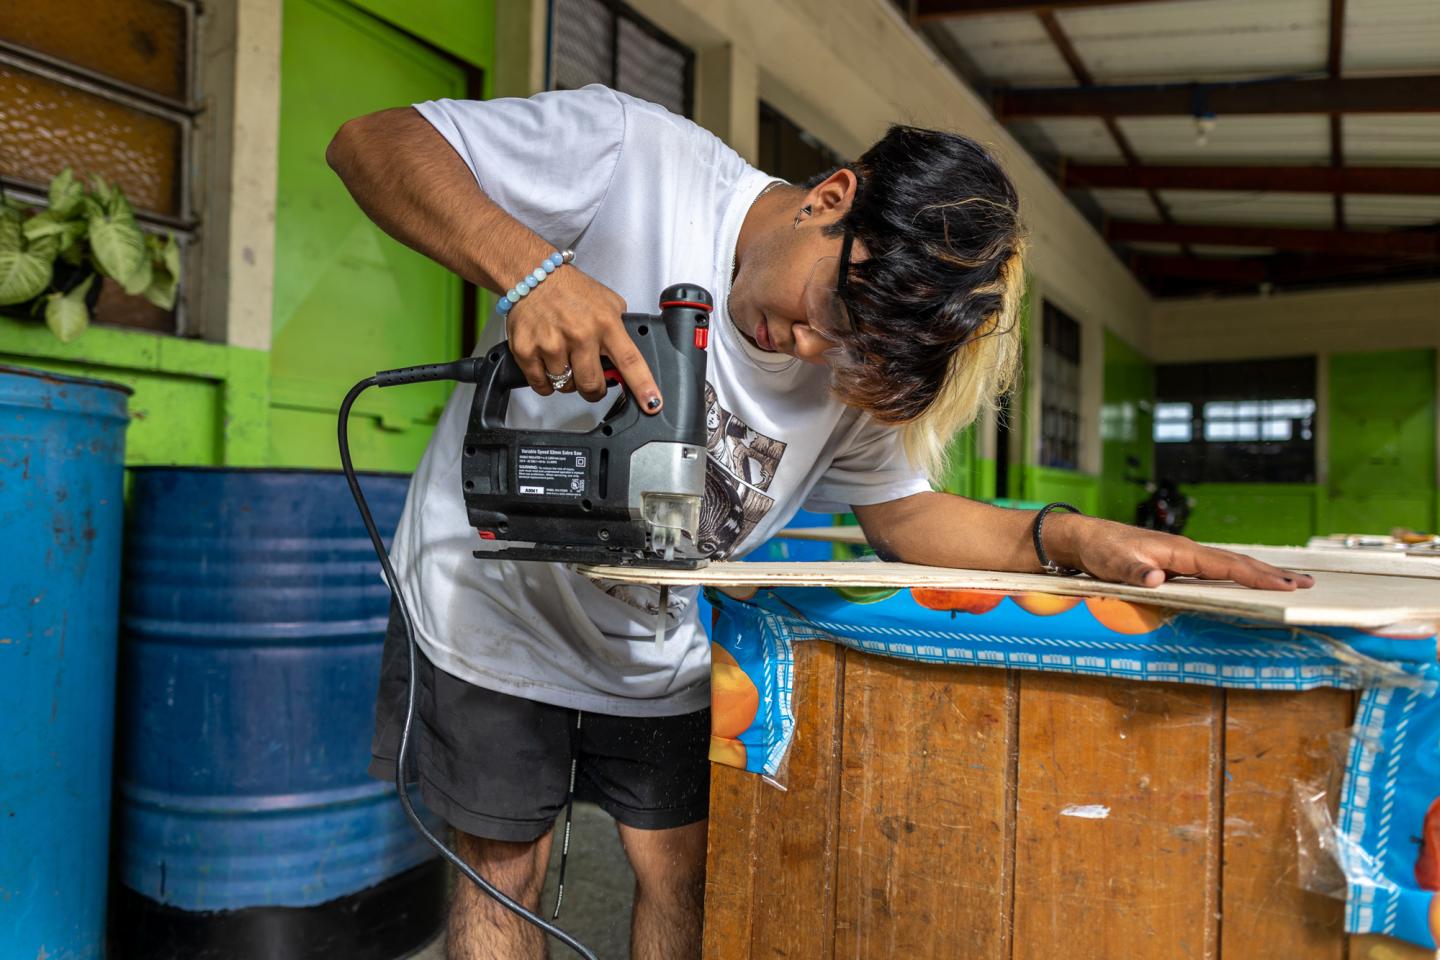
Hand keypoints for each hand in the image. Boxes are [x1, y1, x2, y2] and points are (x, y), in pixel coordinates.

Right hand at [506, 267, 662, 412]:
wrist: (533, 275)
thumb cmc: (571, 290)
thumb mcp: (608, 303)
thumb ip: (619, 331)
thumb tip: (627, 362)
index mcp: (606, 324)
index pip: (630, 361)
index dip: (643, 386)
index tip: (652, 404)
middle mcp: (580, 335)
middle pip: (592, 386)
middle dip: (594, 389)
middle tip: (590, 378)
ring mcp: (552, 344)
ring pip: (565, 387)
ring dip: (567, 380)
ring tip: (564, 358)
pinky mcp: (526, 351)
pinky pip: (541, 386)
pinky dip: (545, 382)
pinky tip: (547, 363)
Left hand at [1051, 515, 1314, 590]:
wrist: (1085, 538)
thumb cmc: (1101, 550)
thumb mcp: (1113, 563)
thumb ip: (1134, 572)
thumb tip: (1157, 578)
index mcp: (1179, 551)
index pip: (1225, 565)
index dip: (1255, 576)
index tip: (1284, 585)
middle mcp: (1187, 552)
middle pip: (1236, 562)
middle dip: (1271, 574)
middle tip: (1306, 584)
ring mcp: (1184, 556)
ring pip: (1229, 565)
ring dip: (1260, 573)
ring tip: (1292, 582)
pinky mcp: (1177, 562)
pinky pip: (1216, 570)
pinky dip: (1239, 575)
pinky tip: (1249, 582)